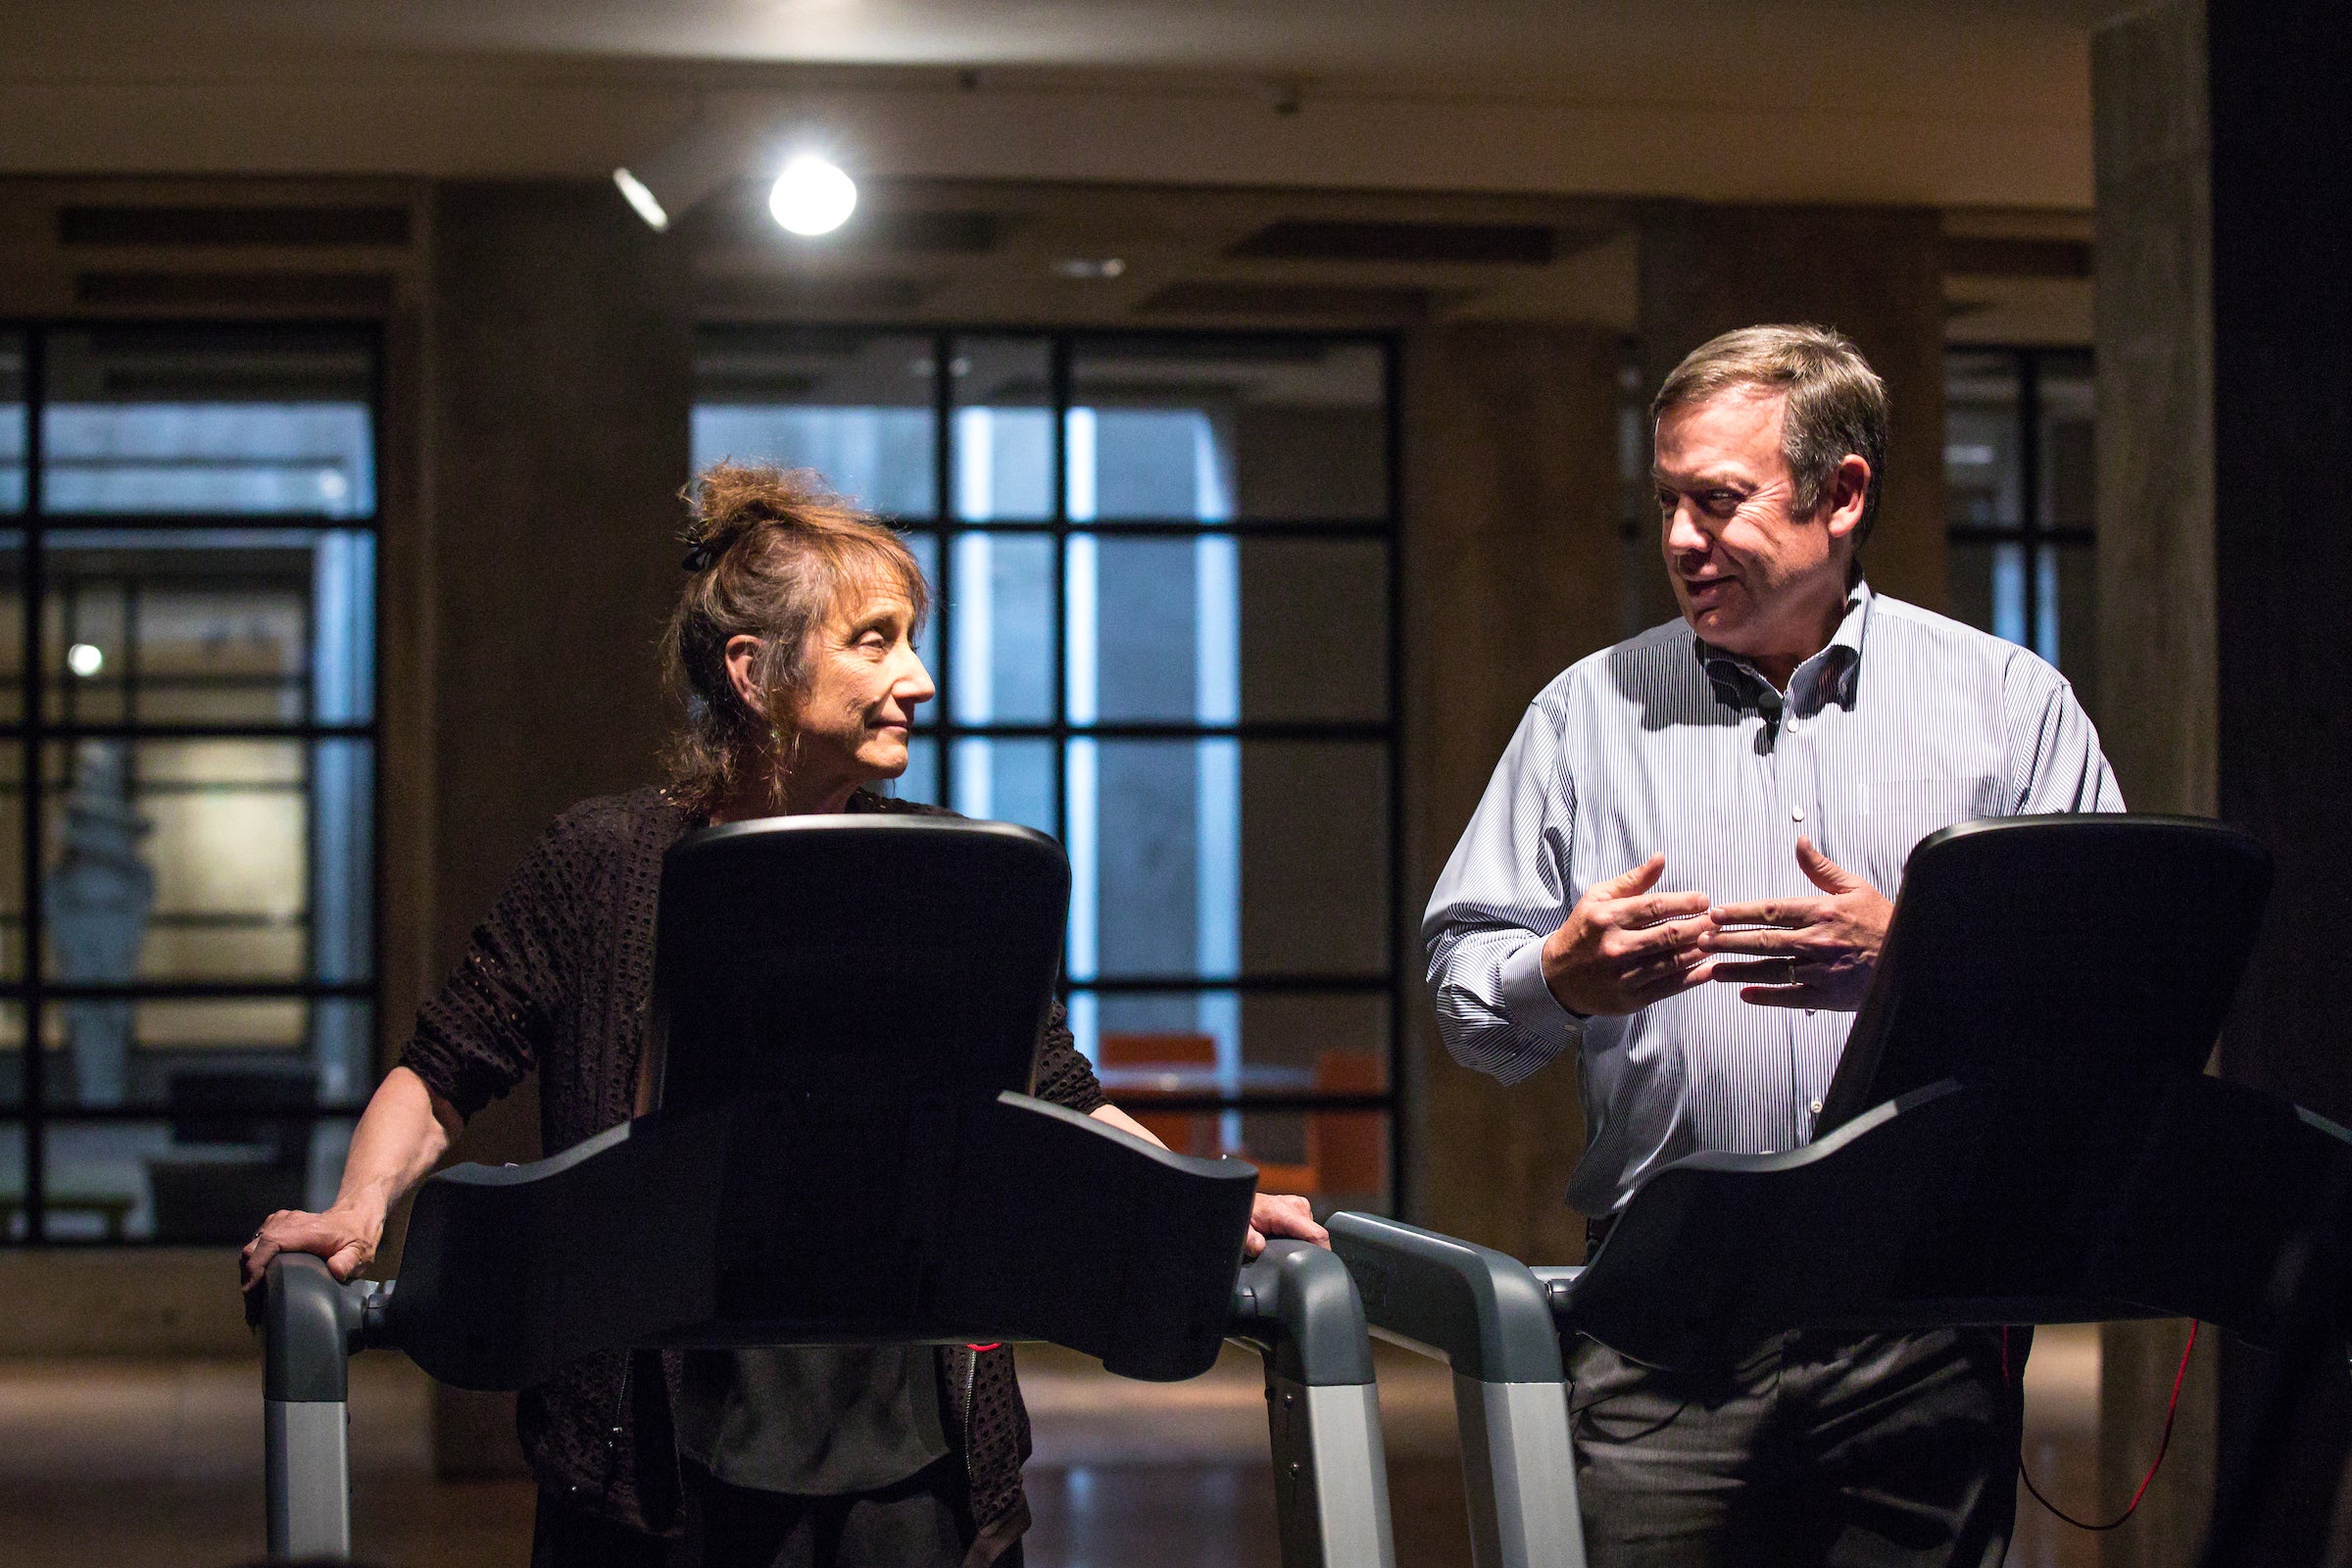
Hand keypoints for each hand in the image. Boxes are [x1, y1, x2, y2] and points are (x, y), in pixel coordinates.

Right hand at [239, 1204, 380, 1298]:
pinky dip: (254, 1263)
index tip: (251, 1291)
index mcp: (305, 1230)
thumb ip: (348, 1262)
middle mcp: (288, 1223)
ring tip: (254, 1300)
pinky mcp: (277, 1225)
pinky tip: (259, 1282)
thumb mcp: (359, 1252)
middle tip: (253, 1308)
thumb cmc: (356, 1237)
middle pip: (254, 1248)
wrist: (355, 1217)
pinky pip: (257, 1243)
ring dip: (249, 1272)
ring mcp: (281, 1222)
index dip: (255, 1267)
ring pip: (252, 1247)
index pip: (270, 1243)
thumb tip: (335, 1271)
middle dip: (248, 1278)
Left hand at [1245, 1192, 1329, 1259]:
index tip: (1319, 1265)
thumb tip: (1259, 1247)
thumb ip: (1249, 1240)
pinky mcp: (1300, 1207)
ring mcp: (1299, 1205)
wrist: (1239, 1200)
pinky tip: (1287, 1238)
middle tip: (1291, 1258)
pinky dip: (1301, 1235)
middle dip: (1309, 1249)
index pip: (1316, 1233)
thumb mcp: (1241, 1231)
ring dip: (1304, 1241)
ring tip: (1285, 1246)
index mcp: (1284, 1211)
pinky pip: (1308, 1227)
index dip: (1322, 1252)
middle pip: (1316, 1235)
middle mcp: (1295, 1206)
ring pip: (1313, 1231)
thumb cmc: (1242, 1214)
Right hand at [1539, 855, 1718, 1016]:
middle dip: (1701, 926)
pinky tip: (1709, 967)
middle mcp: (1616, 947)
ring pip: (1673, 961)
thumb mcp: (1598, 899)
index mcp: (1607, 918)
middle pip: (1669, 935)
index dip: (1685, 902)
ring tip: (1718, 940)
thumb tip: (1661, 858)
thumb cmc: (1583, 932)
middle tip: (1719, 920)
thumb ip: (1632, 881)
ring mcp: (1624, 975)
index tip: (1704, 900)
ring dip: (1701, 950)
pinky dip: (1694, 977)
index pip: (1655, 906)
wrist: (1558, 977)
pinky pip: (1670, 987)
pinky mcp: (1631, 999)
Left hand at [1700, 838, 1891, 1009]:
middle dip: (1729, 940)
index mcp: (1822, 911)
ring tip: (1711, 968)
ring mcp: (1822, 969)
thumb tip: (1799, 841)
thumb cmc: (1882, 920)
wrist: (1913, 955)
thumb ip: (1821, 868)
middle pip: (1764, 939)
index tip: (1715, 912)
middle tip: (1701, 939)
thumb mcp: (1855, 887)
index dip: (1740, 912)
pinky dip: (1766, 996)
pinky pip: (1791, 996)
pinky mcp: (1828, 994)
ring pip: (1772, 969)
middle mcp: (1818, 940)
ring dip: (1739, 969)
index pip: (1772, 910)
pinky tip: (1744, 994)